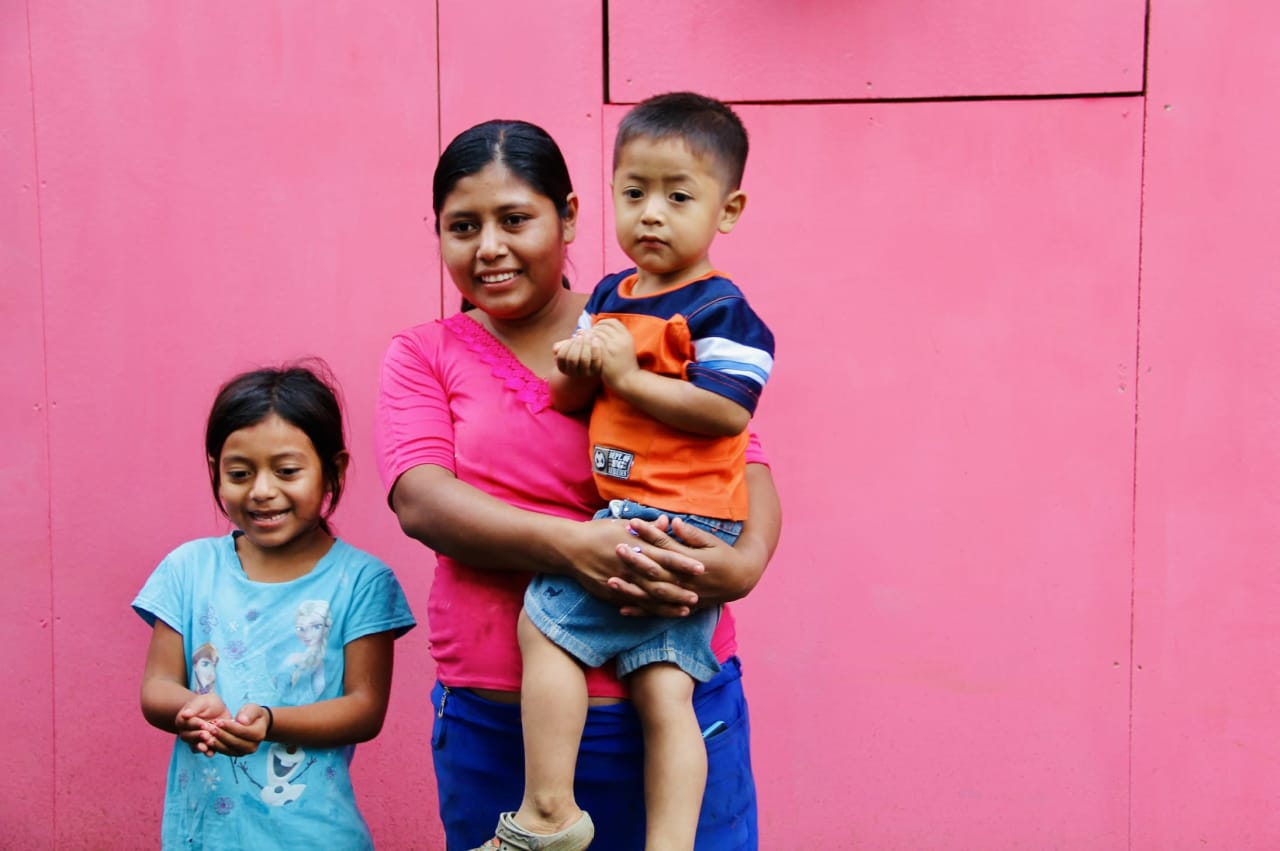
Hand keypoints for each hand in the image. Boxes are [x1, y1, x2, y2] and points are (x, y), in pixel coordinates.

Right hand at [174, 693, 229, 754]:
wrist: (218, 709)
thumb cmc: (208, 703)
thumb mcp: (202, 702)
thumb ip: (194, 709)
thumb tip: (184, 715)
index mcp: (182, 721)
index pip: (188, 724)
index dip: (196, 725)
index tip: (204, 724)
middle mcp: (186, 732)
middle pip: (190, 736)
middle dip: (199, 736)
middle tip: (207, 734)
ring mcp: (195, 740)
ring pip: (195, 746)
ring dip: (201, 746)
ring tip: (208, 745)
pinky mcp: (205, 745)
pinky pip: (204, 751)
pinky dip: (207, 753)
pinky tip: (211, 753)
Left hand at [200, 704, 270, 756]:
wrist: (255, 724)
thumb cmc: (253, 714)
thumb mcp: (253, 709)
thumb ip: (249, 714)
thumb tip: (241, 721)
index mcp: (259, 734)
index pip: (243, 731)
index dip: (230, 727)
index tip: (218, 721)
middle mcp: (253, 746)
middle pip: (235, 742)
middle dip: (221, 735)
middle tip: (209, 728)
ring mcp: (244, 752)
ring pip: (229, 749)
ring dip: (217, 743)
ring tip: (206, 736)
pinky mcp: (236, 754)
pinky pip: (225, 752)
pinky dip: (215, 747)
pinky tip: (207, 741)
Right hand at [553, 331, 603, 377]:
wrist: (594, 354)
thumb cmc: (578, 348)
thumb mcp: (568, 346)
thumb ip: (561, 346)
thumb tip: (555, 349)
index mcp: (563, 367)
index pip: (561, 356)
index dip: (567, 345)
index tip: (576, 336)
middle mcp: (573, 373)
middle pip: (572, 358)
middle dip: (577, 344)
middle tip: (582, 335)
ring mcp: (585, 374)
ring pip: (583, 359)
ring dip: (585, 344)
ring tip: (589, 335)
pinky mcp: (596, 371)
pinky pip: (595, 360)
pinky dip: (595, 348)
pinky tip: (596, 340)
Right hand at [564, 517, 700, 616]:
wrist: (571, 548)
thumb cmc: (599, 532)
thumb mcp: (623, 525)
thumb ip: (648, 528)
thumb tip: (668, 522)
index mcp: (636, 546)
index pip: (665, 555)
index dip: (684, 563)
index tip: (701, 568)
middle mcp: (631, 566)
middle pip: (660, 579)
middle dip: (680, 588)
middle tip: (699, 594)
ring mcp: (622, 581)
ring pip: (649, 596)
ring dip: (669, 603)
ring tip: (686, 608)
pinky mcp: (613, 593)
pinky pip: (635, 604)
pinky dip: (650, 610)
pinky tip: (662, 613)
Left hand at [587, 319, 639, 388]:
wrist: (628, 379)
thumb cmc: (625, 363)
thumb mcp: (627, 345)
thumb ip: (618, 336)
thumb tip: (603, 327)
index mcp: (627, 335)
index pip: (612, 322)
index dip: (602, 323)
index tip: (597, 327)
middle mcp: (621, 339)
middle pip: (603, 327)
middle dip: (593, 329)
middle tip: (585, 332)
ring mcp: (613, 347)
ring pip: (597, 334)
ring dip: (587, 335)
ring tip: (581, 337)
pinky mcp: (605, 355)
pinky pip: (593, 344)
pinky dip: (586, 343)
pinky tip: (582, 345)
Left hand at [610, 516, 745, 614]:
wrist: (740, 580)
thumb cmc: (725, 556)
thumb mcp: (712, 541)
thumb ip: (691, 534)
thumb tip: (672, 522)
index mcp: (692, 562)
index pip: (666, 546)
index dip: (648, 534)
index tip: (632, 523)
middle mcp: (685, 581)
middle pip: (656, 570)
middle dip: (635, 559)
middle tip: (617, 548)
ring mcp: (683, 597)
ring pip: (653, 593)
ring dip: (632, 587)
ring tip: (611, 580)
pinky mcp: (682, 607)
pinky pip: (658, 611)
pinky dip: (641, 610)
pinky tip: (623, 608)